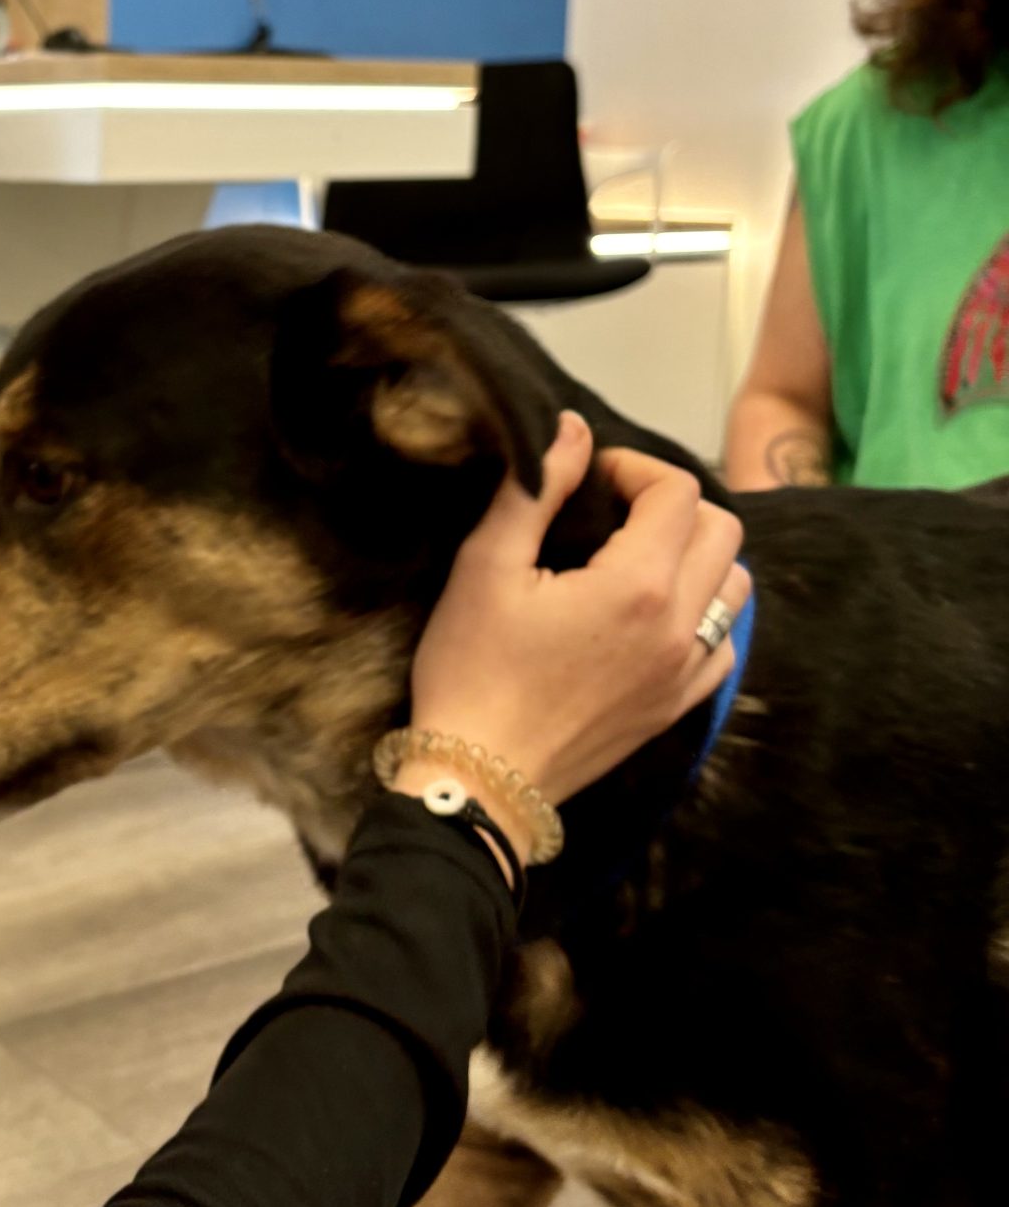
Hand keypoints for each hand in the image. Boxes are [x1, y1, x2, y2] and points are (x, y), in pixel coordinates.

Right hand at [403, 411, 749, 862]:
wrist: (480, 777)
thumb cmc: (471, 667)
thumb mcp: (484, 567)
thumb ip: (534, 489)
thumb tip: (572, 429)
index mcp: (637, 585)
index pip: (676, 492)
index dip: (635, 468)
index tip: (591, 477)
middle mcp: (680, 626)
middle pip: (721, 530)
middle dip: (672, 504)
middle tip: (614, 512)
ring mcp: (687, 672)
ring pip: (736, 587)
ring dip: (697, 556)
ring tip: (638, 559)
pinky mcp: (679, 707)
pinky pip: (726, 644)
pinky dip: (703, 615)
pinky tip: (653, 616)